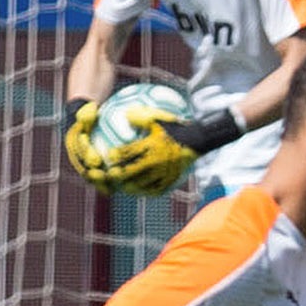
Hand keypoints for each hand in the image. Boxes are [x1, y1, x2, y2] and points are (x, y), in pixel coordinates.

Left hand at [68, 104, 196, 196]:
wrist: (197, 141)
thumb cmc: (176, 128)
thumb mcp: (159, 119)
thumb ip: (141, 117)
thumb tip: (125, 114)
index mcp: (151, 146)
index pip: (128, 153)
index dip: (115, 156)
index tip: (108, 157)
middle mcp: (156, 161)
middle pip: (131, 172)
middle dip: (118, 175)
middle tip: (110, 174)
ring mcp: (163, 173)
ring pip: (141, 184)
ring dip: (129, 186)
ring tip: (121, 186)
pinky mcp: (170, 180)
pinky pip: (155, 189)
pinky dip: (145, 191)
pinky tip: (139, 191)